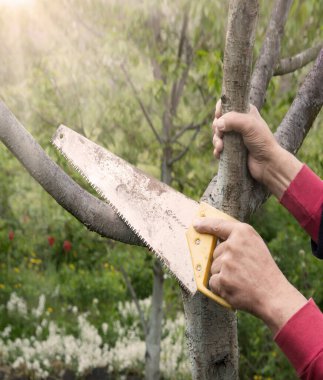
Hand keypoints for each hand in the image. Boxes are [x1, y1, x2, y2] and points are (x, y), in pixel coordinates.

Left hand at [193, 217, 306, 333]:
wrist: (273, 295)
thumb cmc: (264, 270)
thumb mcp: (255, 245)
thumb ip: (237, 239)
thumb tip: (216, 239)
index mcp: (243, 233)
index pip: (218, 225)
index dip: (205, 224)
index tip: (196, 224)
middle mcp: (232, 245)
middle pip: (214, 252)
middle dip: (223, 262)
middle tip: (241, 269)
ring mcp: (226, 262)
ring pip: (213, 268)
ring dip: (222, 275)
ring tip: (240, 279)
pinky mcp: (222, 279)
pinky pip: (212, 282)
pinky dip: (220, 287)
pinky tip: (235, 288)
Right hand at [212, 101, 279, 182]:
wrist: (267, 163)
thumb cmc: (262, 142)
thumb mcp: (250, 125)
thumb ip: (233, 120)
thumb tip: (218, 124)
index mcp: (244, 112)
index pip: (226, 104)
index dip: (220, 109)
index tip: (219, 116)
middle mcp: (238, 123)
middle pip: (218, 121)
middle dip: (217, 129)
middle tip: (221, 135)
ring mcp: (234, 137)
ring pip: (217, 135)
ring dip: (216, 141)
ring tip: (221, 148)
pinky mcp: (231, 149)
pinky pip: (218, 148)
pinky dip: (217, 150)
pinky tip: (220, 154)